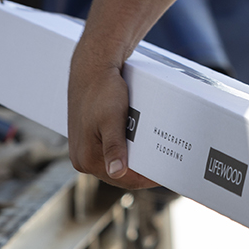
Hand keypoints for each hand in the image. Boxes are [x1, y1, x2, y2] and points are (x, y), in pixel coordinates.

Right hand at [68, 56, 157, 188]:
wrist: (91, 68)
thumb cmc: (102, 90)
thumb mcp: (111, 118)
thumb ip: (114, 147)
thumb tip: (116, 172)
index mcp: (86, 158)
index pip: (124, 179)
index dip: (147, 179)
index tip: (167, 175)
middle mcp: (81, 159)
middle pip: (119, 175)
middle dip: (142, 172)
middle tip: (166, 166)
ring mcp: (82, 150)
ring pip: (115, 164)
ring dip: (134, 162)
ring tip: (155, 157)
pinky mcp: (87, 139)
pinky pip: (110, 152)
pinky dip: (125, 151)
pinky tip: (138, 146)